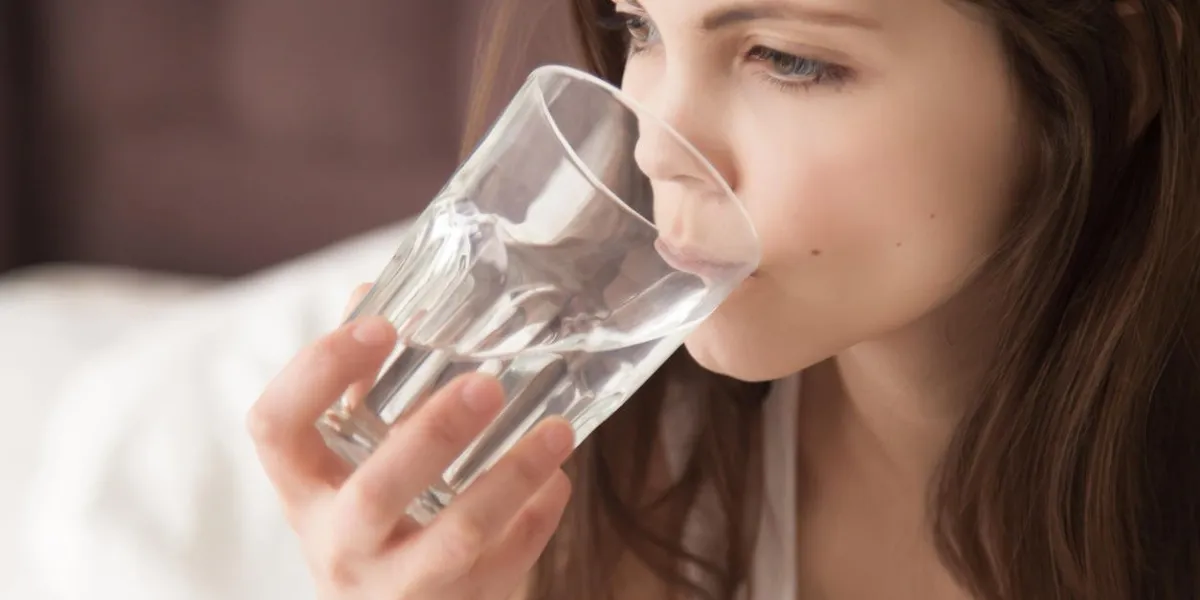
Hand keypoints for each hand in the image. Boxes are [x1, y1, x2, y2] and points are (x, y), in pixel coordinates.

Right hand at [247, 284, 573, 598]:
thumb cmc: (369, 519)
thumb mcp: (346, 461)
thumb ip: (359, 384)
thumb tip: (374, 293)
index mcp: (304, 489)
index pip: (277, 428)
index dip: (320, 373)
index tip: (379, 326)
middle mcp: (340, 542)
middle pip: (376, 492)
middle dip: (434, 434)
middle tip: (486, 384)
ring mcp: (399, 584)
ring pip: (457, 537)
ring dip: (511, 477)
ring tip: (556, 430)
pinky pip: (505, 564)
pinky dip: (538, 517)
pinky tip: (558, 477)